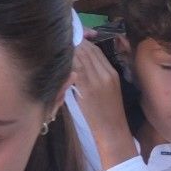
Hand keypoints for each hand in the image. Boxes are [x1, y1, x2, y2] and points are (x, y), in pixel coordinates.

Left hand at [70, 41, 136, 165]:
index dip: (82, 42)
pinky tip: (60, 61)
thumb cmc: (107, 111)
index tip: (72, 40)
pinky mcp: (87, 88)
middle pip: (87, 50)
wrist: (112, 129)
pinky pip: (76, 68)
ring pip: (80, 57)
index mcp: (111, 72)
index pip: (95, 50)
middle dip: (73, 43)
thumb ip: (97, 73)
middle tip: (61, 41)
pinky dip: (68, 62)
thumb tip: (79, 60)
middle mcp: (105, 73)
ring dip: (69, 51)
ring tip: (58, 48)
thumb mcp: (108, 88)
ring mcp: (97, 80)